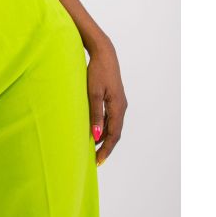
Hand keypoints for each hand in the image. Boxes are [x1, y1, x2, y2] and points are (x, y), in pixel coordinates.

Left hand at [86, 39, 127, 166]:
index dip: (106, 150)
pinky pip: (111, 118)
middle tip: (96, 160)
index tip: (98, 161)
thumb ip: (95, 115)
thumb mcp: (93, 94)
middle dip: (106, 147)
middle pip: (116, 133)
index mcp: (118, 107)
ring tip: (94, 148)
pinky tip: (95, 131)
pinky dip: (104, 127)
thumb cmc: (97, 72)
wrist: (104, 54)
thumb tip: (96, 136)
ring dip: (105, 138)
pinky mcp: (114, 98)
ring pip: (113, 126)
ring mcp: (119, 103)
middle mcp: (121, 107)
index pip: (114, 135)